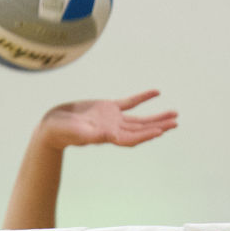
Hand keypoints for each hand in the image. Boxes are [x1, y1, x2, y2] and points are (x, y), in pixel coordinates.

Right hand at [39, 91, 177, 152]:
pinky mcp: (108, 108)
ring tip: (174, 114)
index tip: (161, 131)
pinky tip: (156, 93)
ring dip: (156, 116)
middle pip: (142, 129)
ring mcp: (113, 119)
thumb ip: (92, 134)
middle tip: (176, 122)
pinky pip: (130, 103)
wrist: (53, 125)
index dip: (146, 134)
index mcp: (109, 136)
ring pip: (140, 118)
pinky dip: (142, 98)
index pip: (132, 137)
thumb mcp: (76, 132)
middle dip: (159, 125)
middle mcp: (115, 129)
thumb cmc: (62, 132)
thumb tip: (108, 135)